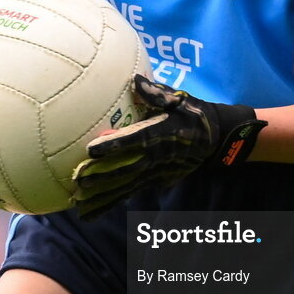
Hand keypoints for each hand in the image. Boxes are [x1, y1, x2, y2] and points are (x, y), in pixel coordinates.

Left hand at [71, 76, 266, 218]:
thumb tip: (135, 81)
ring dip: (103, 197)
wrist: (215, 139)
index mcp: (162, 134)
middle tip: (78, 180)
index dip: (115, 144)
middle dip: (103, 176)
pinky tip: (92, 212)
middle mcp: (157, 157)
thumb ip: (157, 93)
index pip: (136, 140)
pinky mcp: (155, 181)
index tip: (93, 148)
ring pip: (127, 187)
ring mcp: (156, 172)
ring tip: (80, 206)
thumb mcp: (180, 100)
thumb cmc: (193, 114)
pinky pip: (131, 193)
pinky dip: (111, 203)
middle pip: (127, 169)